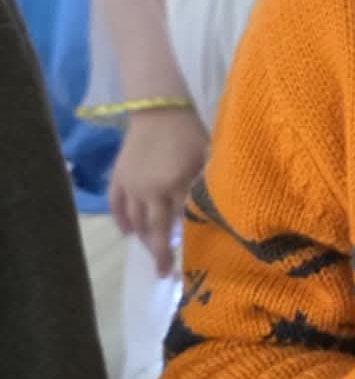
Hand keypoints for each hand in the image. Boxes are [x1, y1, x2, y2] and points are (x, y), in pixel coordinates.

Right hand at [108, 107, 209, 275]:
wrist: (160, 107)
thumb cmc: (190, 131)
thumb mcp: (207, 157)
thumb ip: (206, 185)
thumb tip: (213, 212)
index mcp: (175, 184)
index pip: (179, 224)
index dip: (182, 244)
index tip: (185, 265)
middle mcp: (150, 190)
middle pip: (154, 230)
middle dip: (159, 253)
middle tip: (163, 272)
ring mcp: (131, 185)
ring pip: (135, 221)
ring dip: (144, 238)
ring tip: (152, 250)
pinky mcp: (118, 177)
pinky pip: (116, 206)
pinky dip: (122, 221)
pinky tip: (128, 232)